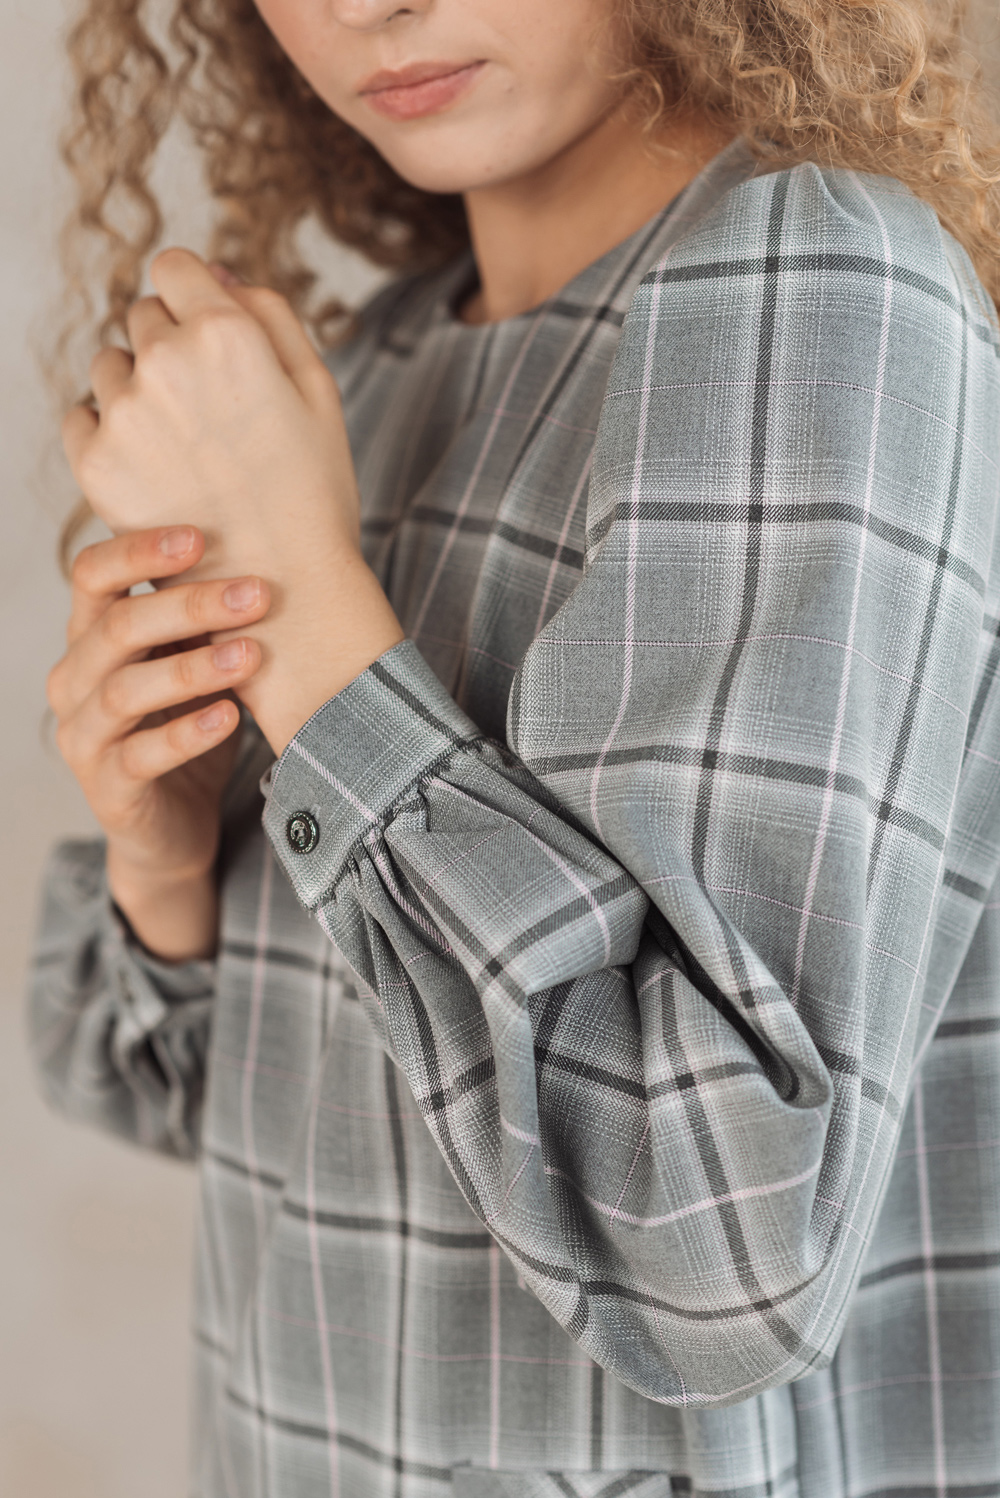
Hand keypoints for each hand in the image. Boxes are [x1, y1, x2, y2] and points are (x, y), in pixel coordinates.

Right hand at [46, 526, 270, 959]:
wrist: (174, 827)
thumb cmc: (188, 725)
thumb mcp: (195, 662)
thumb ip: (206, 620)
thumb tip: (263, 554)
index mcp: (89, 638)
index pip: (92, 575)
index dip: (139, 550)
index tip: (200, 537)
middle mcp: (74, 681)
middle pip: (116, 627)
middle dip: (188, 605)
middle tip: (256, 594)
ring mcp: (83, 738)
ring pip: (124, 691)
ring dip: (192, 668)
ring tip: (251, 654)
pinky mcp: (108, 791)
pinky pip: (142, 756)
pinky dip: (187, 733)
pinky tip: (230, 717)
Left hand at [62, 250, 402, 753]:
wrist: (284, 594)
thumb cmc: (314, 493)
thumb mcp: (319, 390)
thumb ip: (271, 313)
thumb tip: (217, 274)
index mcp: (226, 333)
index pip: (175, 266)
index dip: (195, 295)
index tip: (209, 334)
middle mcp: (166, 362)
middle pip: (143, 315)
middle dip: (171, 346)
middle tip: (211, 411)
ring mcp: (125, 413)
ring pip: (110, 365)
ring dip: (137, 388)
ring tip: (185, 445)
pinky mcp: (96, 463)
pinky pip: (82, 416)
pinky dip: (109, 430)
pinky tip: (153, 464)